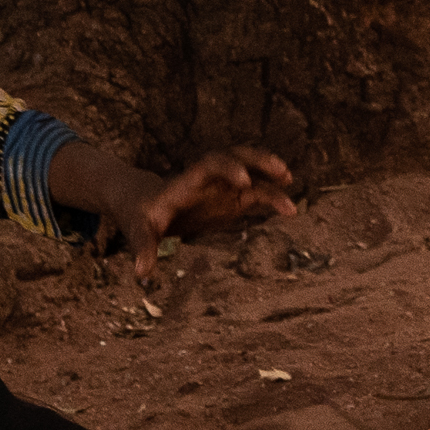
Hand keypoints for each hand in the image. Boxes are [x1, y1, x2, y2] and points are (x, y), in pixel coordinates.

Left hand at [109, 147, 295, 284]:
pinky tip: (290, 211)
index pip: (210, 165)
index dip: (229, 168)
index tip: (245, 180)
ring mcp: (222, 188)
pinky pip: (256, 195)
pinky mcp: (231, 200)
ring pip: (251, 172)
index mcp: (187, 181)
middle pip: (236, 157)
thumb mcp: (139, 230)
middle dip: (259, 160)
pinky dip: (273, 199)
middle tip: (281, 172)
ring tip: (290, 182)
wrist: (146, 205)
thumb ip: (143, 248)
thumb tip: (141, 273)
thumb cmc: (142, 216)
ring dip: (270, 173)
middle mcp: (209, 179)